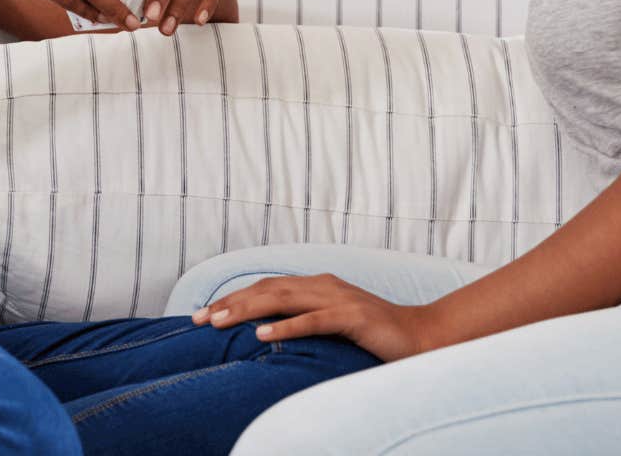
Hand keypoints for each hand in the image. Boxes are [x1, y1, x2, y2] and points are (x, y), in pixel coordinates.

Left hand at [191, 274, 434, 362]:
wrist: (423, 336)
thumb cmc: (376, 334)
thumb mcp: (334, 324)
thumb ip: (306, 321)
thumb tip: (268, 331)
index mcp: (317, 285)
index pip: (266, 288)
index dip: (233, 298)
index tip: (202, 313)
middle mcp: (324, 285)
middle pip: (267, 290)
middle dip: (229, 303)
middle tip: (197, 319)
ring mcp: (339, 299)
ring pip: (283, 300)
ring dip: (247, 310)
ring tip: (218, 322)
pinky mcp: (353, 316)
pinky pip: (313, 320)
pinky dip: (286, 326)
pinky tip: (261, 335)